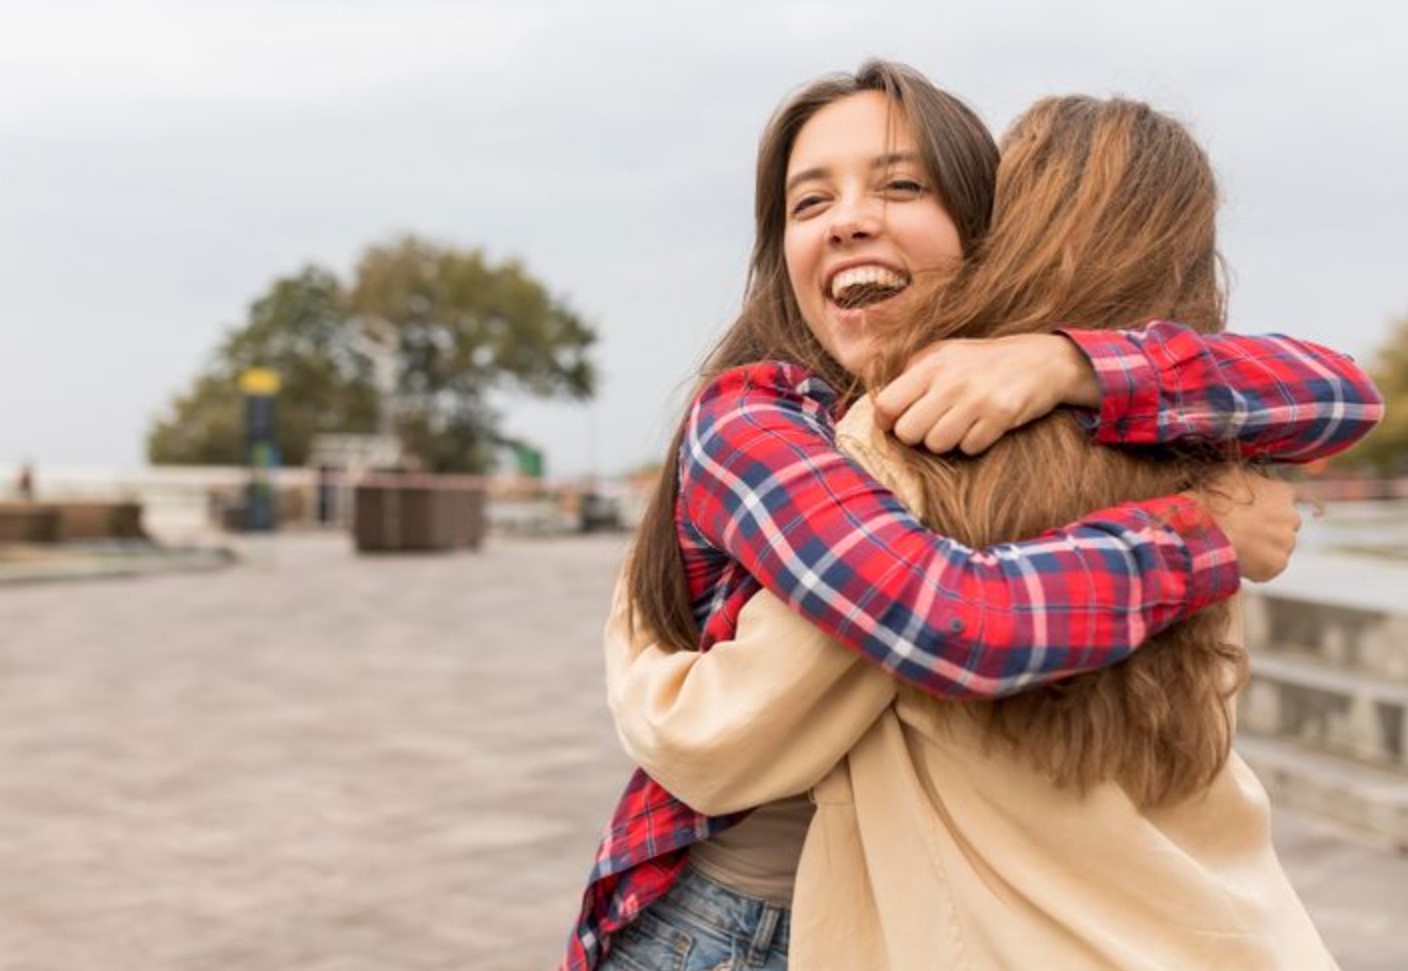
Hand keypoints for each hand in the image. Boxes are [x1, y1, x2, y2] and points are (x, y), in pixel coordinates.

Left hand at [873, 334, 1100, 455]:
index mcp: (930, 363)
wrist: (1044, 360)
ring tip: (959, 425)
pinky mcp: (1001, 415)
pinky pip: (969, 448)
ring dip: (946, 442)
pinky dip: (973, 444)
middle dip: (917, 436)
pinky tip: (982, 427)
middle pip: (908, 432)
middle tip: (933, 426)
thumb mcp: (943, 354)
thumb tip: (881, 408)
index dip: (887, 422)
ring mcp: (976, 398)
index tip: (898, 423)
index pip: (886, 405)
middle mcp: (950, 380)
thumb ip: (911, 374)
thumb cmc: (983, 362)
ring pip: (936, 444)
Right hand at [1188, 467, 1300, 581]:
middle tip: (1244, 530)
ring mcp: (1286, 542)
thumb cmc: (1213, 500)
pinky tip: (1239, 559)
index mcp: (1282, 492)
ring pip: (1278, 547)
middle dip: (1269, 528)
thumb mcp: (1228, 474)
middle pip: (1284, 525)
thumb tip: (1242, 477)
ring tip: (1237, 546)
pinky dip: (1257, 566)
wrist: (1206, 530)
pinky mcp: (1277, 564)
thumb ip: (1246, 478)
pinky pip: (1269, 567)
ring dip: (1263, 548)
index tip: (1252, 512)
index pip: (1283, 499)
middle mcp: (1291, 516)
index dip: (1267, 506)